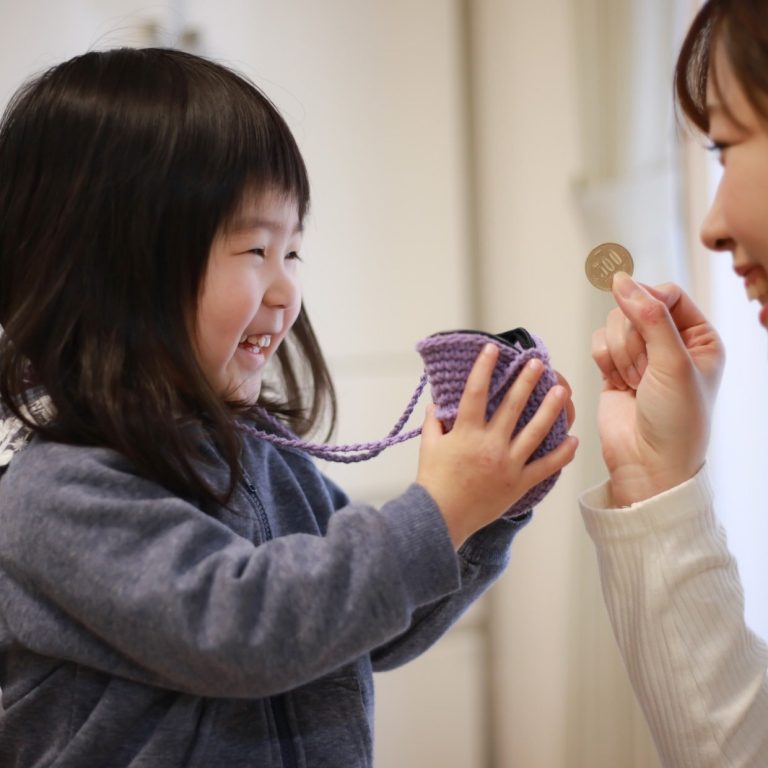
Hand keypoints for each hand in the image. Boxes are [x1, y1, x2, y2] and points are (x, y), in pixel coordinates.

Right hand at [416, 343, 577, 548]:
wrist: (442, 518)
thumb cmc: (433, 482)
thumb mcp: (429, 446)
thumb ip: (434, 422)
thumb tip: (437, 403)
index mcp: (466, 433)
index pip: (476, 392)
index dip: (484, 368)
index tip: (493, 349)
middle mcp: (489, 445)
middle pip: (512, 406)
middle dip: (526, 381)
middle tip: (538, 363)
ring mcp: (507, 464)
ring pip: (535, 432)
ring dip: (550, 409)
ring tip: (561, 391)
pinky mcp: (518, 483)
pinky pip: (545, 467)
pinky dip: (561, 455)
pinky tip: (573, 440)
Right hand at [591, 272, 724, 505]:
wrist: (648, 462)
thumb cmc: (676, 420)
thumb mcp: (672, 362)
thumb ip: (648, 316)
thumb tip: (620, 280)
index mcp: (699, 337)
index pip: (666, 294)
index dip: (647, 303)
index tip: (642, 320)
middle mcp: (670, 343)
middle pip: (634, 308)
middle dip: (632, 339)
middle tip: (645, 372)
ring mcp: (641, 355)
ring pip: (613, 324)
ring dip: (619, 353)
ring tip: (634, 383)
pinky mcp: (614, 368)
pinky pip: (598, 343)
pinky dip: (603, 361)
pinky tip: (618, 383)